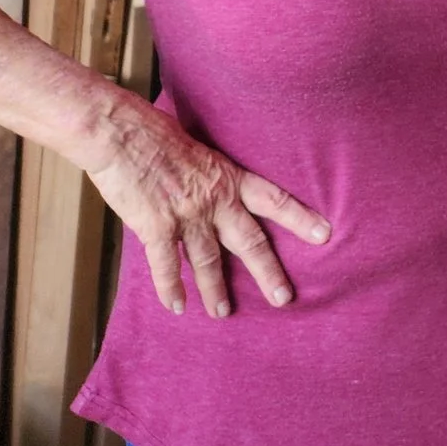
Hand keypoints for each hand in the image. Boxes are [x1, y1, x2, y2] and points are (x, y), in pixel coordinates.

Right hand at [82, 99, 329, 316]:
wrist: (121, 133)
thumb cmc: (156, 133)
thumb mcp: (201, 150)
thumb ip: (213, 175)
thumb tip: (218, 186)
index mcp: (230, 178)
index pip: (275, 200)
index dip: (300, 218)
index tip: (324, 235)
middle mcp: (215, 201)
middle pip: (250, 242)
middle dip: (268, 272)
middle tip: (283, 298)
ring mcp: (186, 216)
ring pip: (209, 261)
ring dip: (216, 290)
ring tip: (223, 312)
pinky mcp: (155, 227)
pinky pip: (166, 266)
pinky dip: (171, 288)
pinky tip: (177, 307)